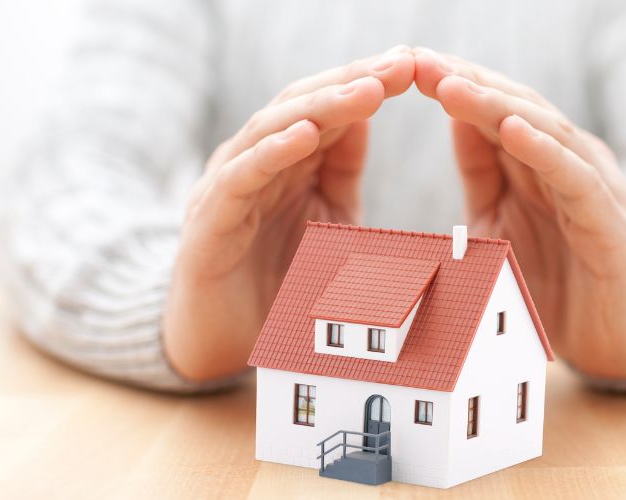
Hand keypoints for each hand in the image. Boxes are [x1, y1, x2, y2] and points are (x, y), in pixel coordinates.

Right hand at [164, 47, 414, 380]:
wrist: (219, 340)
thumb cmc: (275, 280)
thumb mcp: (325, 219)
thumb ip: (340, 170)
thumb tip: (364, 116)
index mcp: (285, 159)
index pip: (329, 107)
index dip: (369, 82)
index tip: (415, 64)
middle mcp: (254, 161)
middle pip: (303, 106)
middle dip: (353, 82)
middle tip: (401, 64)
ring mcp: (228, 186)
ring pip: (272, 131)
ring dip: (321, 108)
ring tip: (367, 91)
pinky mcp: (210, 220)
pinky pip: (241, 178)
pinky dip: (271, 154)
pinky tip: (304, 136)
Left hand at [414, 48, 625, 378]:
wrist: (612, 340)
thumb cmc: (554, 281)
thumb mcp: (500, 221)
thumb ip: (483, 172)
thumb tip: (456, 118)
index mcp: (540, 160)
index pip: (494, 108)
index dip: (453, 84)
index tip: (406, 65)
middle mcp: (571, 162)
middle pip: (516, 109)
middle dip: (466, 84)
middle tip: (420, 63)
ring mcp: (594, 188)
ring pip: (545, 132)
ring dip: (496, 107)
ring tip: (452, 87)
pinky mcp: (609, 223)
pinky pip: (574, 179)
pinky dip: (544, 151)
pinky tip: (512, 130)